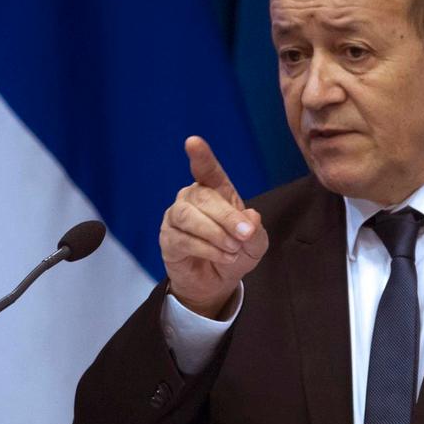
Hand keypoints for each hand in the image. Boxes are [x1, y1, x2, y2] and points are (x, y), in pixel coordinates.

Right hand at [159, 136, 268, 318]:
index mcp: (215, 191)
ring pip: (188, 217)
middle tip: (244, 235)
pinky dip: (206, 249)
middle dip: (226, 217)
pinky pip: (182, 239)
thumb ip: (255, 230)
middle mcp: (192, 199)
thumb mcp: (255, 243)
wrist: (217, 282)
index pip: (206, 170)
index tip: (193, 142)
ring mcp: (177, 218)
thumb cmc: (235, 252)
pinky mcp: (168, 239)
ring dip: (215, 234)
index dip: (201, 156)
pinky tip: (222, 257)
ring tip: (233, 249)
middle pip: (203, 198)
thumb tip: (250, 217)